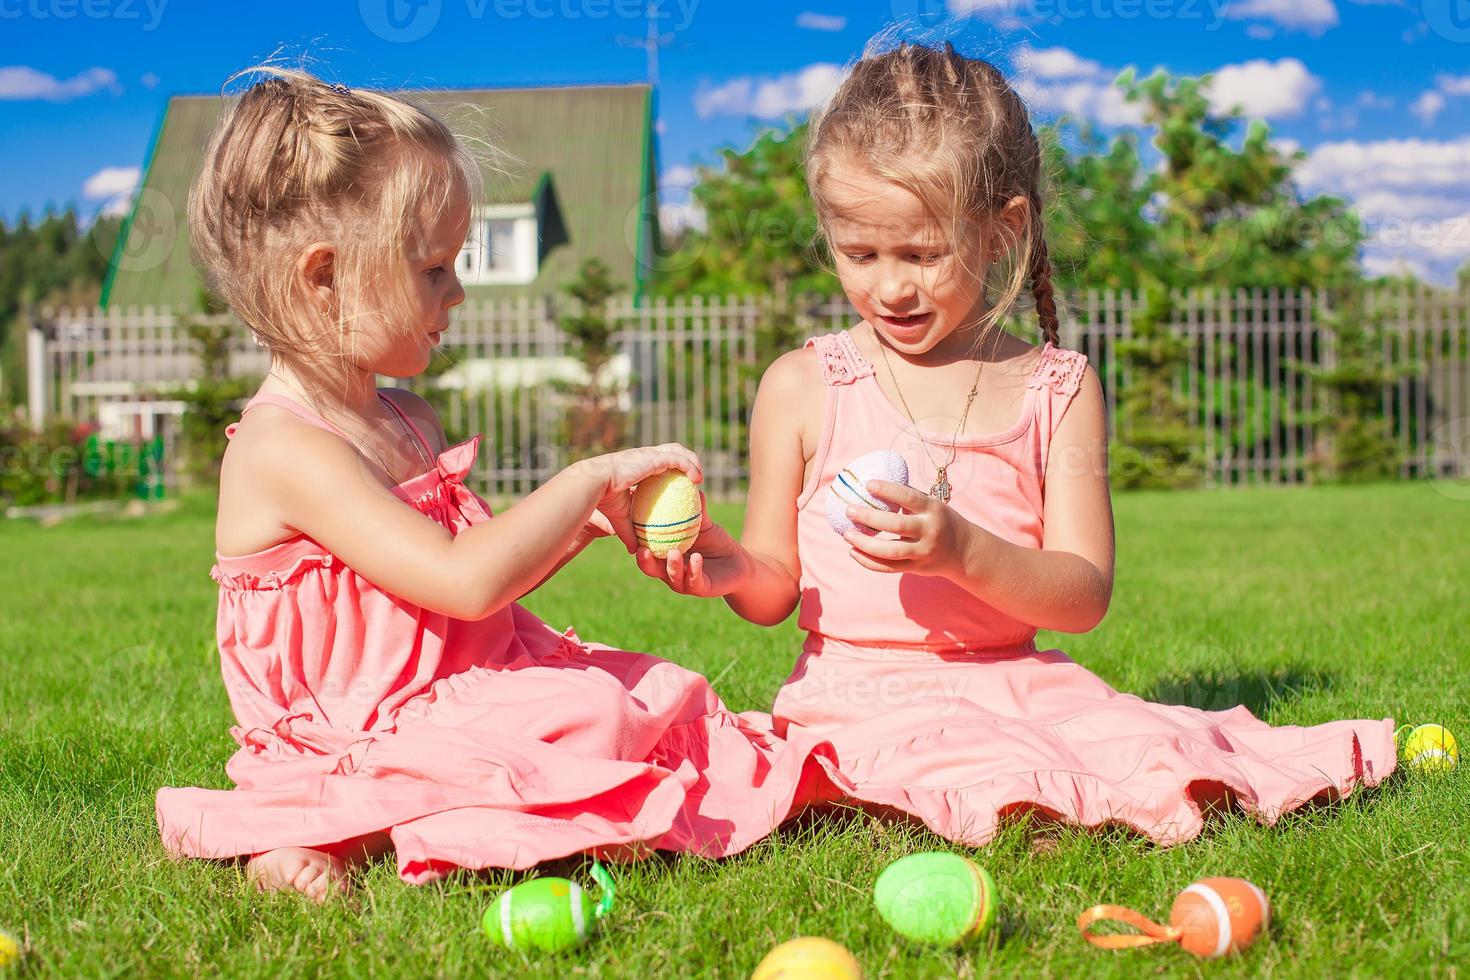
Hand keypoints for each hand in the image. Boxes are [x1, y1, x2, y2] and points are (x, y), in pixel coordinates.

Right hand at [575, 444, 701, 553]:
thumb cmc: (603, 500)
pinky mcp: (653, 457)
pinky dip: (689, 466)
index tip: (682, 482)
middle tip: (695, 478)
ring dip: (691, 460)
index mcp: (637, 466)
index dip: (671, 468)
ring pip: (677, 450)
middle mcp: (644, 456)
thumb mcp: (619, 518)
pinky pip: (678, 460)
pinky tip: (697, 479)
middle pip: (671, 450)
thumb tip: (634, 551)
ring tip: (699, 478)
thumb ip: (629, 532)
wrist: (594, 485)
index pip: (659, 461)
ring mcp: (649, 455)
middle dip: (685, 458)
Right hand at [635, 491, 751, 596]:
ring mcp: (685, 582)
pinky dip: (694, 570)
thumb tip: (691, 485)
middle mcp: (671, 571)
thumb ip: (696, 510)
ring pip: (673, 577)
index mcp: (665, 556)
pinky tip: (696, 558)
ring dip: (672, 566)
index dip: (637, 544)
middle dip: (645, 561)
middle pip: (651, 569)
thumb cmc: (715, 543)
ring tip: (673, 552)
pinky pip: (695, 581)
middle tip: (642, 551)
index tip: (631, 531)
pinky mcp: (701, 588)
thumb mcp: (704, 525)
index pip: (646, 551)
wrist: (738, 563)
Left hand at [841, 480, 978, 577]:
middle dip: (869, 517)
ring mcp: (923, 552)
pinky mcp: (916, 567)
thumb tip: (875, 483)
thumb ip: (909, 496)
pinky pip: (888, 568)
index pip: (909, 497)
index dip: (888, 490)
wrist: (963, 551)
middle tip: (849, 510)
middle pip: (896, 525)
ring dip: (865, 544)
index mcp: (933, 509)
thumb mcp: (932, 504)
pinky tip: (853, 552)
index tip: (868, 484)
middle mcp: (929, 531)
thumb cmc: (940, 520)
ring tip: (847, 534)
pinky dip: (868, 561)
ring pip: (890, 551)